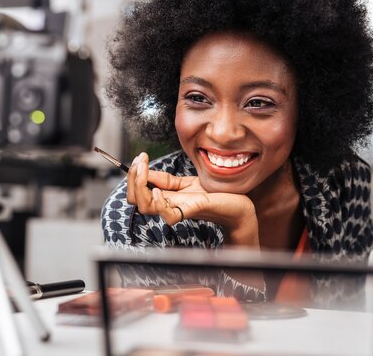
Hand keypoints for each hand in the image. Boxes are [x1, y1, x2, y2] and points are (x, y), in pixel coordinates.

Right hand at [127, 152, 259, 246]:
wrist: (239, 206)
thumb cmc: (216, 196)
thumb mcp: (187, 182)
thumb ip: (167, 180)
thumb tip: (146, 170)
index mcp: (166, 197)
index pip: (137, 191)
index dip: (134, 174)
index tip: (141, 157)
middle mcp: (169, 205)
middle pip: (135, 199)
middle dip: (132, 178)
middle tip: (140, 162)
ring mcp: (179, 209)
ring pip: (145, 207)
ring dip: (140, 187)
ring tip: (144, 172)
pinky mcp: (192, 211)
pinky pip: (168, 216)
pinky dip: (159, 203)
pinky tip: (160, 191)